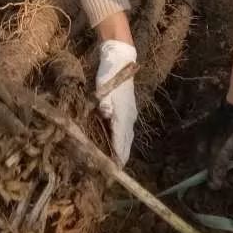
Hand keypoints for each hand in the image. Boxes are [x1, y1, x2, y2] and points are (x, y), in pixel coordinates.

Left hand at [95, 40, 137, 164]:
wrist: (120, 59)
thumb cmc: (109, 73)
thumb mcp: (102, 86)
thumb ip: (104, 102)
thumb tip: (106, 114)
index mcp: (122, 113)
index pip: (120, 140)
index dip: (117, 156)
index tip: (114, 170)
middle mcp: (129, 117)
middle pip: (126, 142)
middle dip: (121, 157)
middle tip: (113, 173)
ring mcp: (130, 114)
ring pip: (127, 137)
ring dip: (122, 150)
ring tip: (116, 164)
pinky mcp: (128, 110)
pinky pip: (125, 131)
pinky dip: (122, 141)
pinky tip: (116, 144)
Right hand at [193, 101, 232, 188]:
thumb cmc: (228, 130)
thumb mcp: (219, 152)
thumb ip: (215, 170)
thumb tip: (212, 187)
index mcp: (203, 147)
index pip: (202, 167)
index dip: (209, 177)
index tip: (218, 185)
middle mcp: (212, 145)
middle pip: (216, 165)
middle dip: (225, 173)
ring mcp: (225, 143)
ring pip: (229, 161)